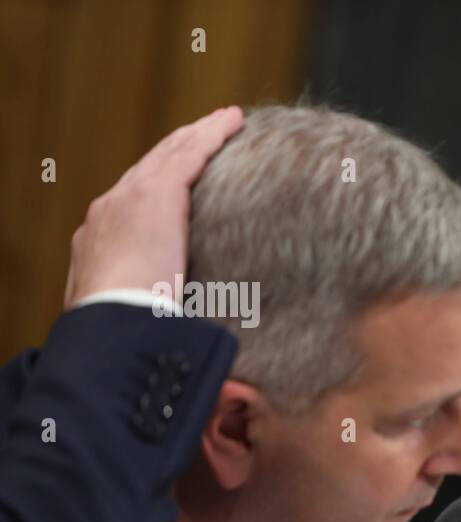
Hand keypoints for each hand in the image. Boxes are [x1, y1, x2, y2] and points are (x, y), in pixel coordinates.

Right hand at [64, 106, 244, 307]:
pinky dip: (211, 136)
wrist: (111, 324)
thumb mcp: (129, 313)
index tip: (178, 175)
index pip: (132, 200)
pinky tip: (232, 122)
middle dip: (178, 148)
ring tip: (225, 120)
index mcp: (99, 239)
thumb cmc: (124, 332)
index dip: (157, 182)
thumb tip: (170, 319)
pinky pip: (190, 156)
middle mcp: (110, 209)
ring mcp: (130, 198)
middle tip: (204, 132)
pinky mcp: (157, 194)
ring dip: (200, 134)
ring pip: (172, 154)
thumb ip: (146, 303)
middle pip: (150, 167)